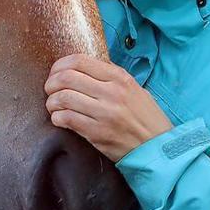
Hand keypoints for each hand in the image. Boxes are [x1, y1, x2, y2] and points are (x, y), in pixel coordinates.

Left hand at [45, 53, 173, 161]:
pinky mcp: (98, 133)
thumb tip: (80, 68)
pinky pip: (67, 119)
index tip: (55, 72)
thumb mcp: (133, 88)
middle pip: (66, 78)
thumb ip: (109, 77)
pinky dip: (57, 117)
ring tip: (54, 106)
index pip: (79, 61)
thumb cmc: (145, 117)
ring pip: (63, 98)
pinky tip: (60, 119)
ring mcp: (104, 113)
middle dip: (51, 83)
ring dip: (52, 101)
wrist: (159, 148)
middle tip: (50, 90)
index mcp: (119, 78)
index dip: (60, 65)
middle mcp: (111, 92)